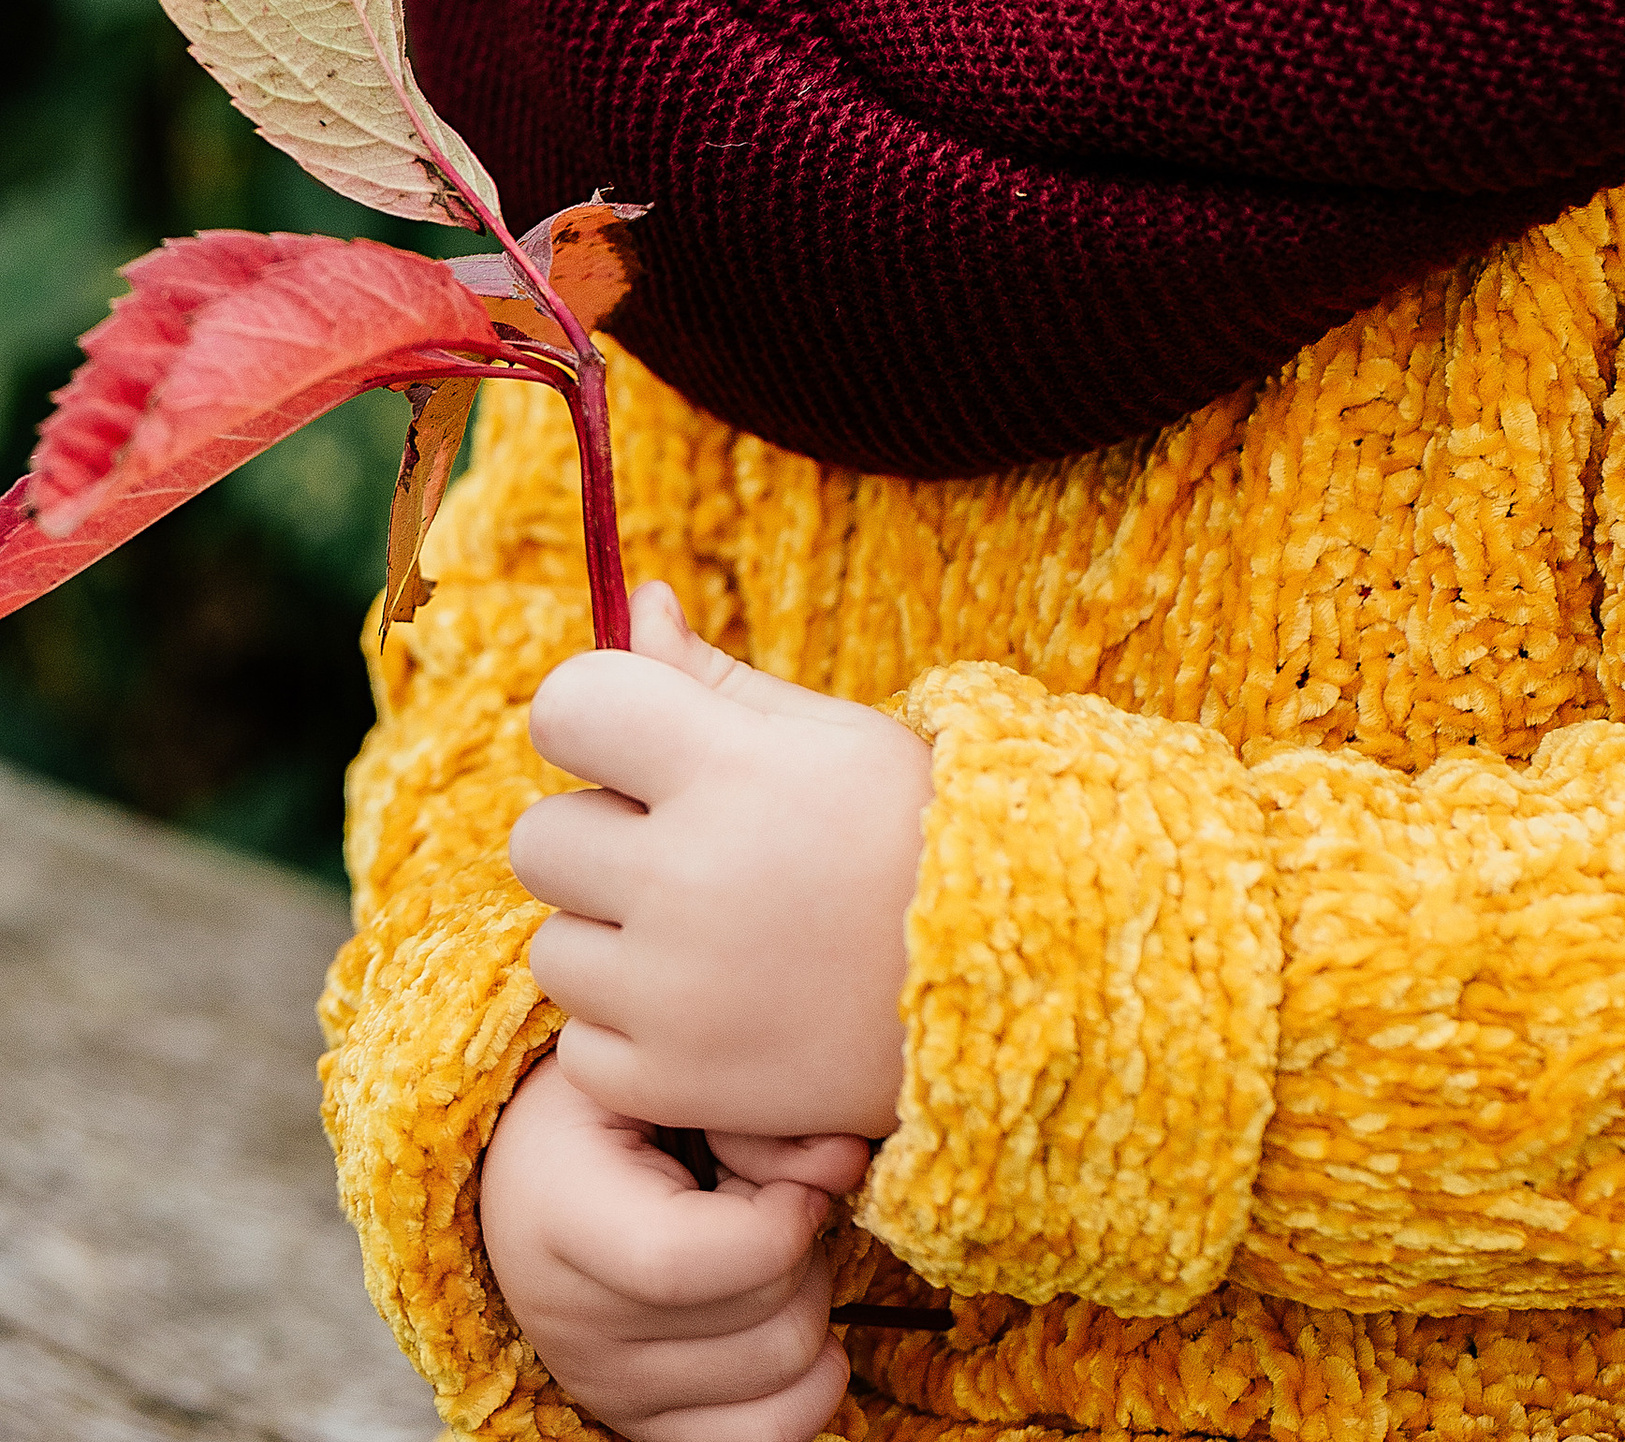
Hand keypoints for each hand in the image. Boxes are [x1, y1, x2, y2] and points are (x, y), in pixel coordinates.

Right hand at [480, 1045, 860, 1441]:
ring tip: (767, 1247)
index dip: (776, 1222)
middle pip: (761, 1325)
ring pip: (784, 1376)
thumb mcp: (665, 1075)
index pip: (680, 1264)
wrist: (537, 1166)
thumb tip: (847, 1164)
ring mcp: (609, 1387)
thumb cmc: (615, 1102)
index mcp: (561, 1215)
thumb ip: (754, 1115)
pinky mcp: (643, 1424)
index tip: (797, 1178)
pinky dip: (810, 1383)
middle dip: (805, 1248)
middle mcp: (575, 1324)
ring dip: (809, 1300)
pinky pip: (767, 1438)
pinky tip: (792, 1314)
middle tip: (776, 1198)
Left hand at [512, 578, 933, 1139]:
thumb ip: (712, 675)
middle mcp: (686, 879)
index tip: (638, 739)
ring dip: (611, 937)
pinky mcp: (675, 1086)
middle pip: (539, 837)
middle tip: (686, 847)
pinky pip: (579, 1048)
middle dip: (600, 833)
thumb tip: (634, 606)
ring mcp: (675, 993)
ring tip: (708, 932)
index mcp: (728, 767)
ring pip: (554, 947)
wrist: (1018, 980)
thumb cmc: (916, 831)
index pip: (566, 707)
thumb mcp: (829, 732)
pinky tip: (708, 1007)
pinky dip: (629, 1032)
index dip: (595, 715)